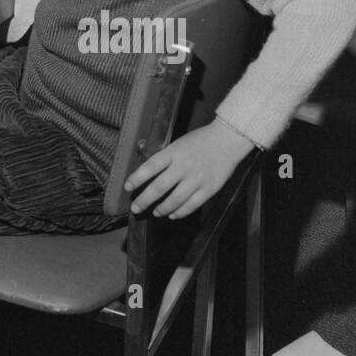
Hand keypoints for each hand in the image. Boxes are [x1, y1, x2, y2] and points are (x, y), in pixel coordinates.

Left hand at [124, 121, 254, 218]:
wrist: (227, 140)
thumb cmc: (200, 140)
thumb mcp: (178, 143)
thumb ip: (166, 158)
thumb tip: (149, 174)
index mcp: (174, 152)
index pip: (150, 166)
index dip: (137, 178)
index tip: (127, 187)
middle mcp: (184, 166)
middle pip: (159, 187)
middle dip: (145, 200)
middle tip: (136, 208)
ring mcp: (197, 179)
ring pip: (175, 200)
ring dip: (162, 209)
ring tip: (155, 212)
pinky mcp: (209, 189)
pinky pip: (191, 205)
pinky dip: (180, 212)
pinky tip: (172, 214)